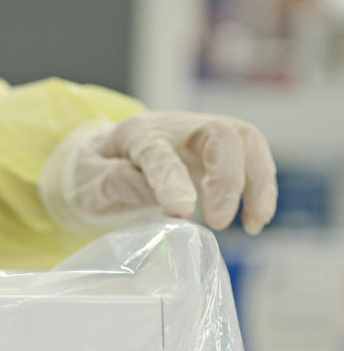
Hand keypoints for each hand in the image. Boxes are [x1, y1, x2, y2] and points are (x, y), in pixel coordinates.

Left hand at [40, 111, 277, 234]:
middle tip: (220, 221)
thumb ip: (115, 183)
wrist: (105, 154)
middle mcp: (176, 127)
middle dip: (227, 179)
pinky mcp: (220, 151)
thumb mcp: (89, 179)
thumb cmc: (96, 169)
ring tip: (252, 224)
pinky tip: (255, 220)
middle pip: (218, 135)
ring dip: (257, 183)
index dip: (172, 181)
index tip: (182, 212)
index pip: (160, 153)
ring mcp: (202, 135)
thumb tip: (160, 199)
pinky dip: (261, 188)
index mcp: (136, 135)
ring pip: (246, 141)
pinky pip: (253, 159)